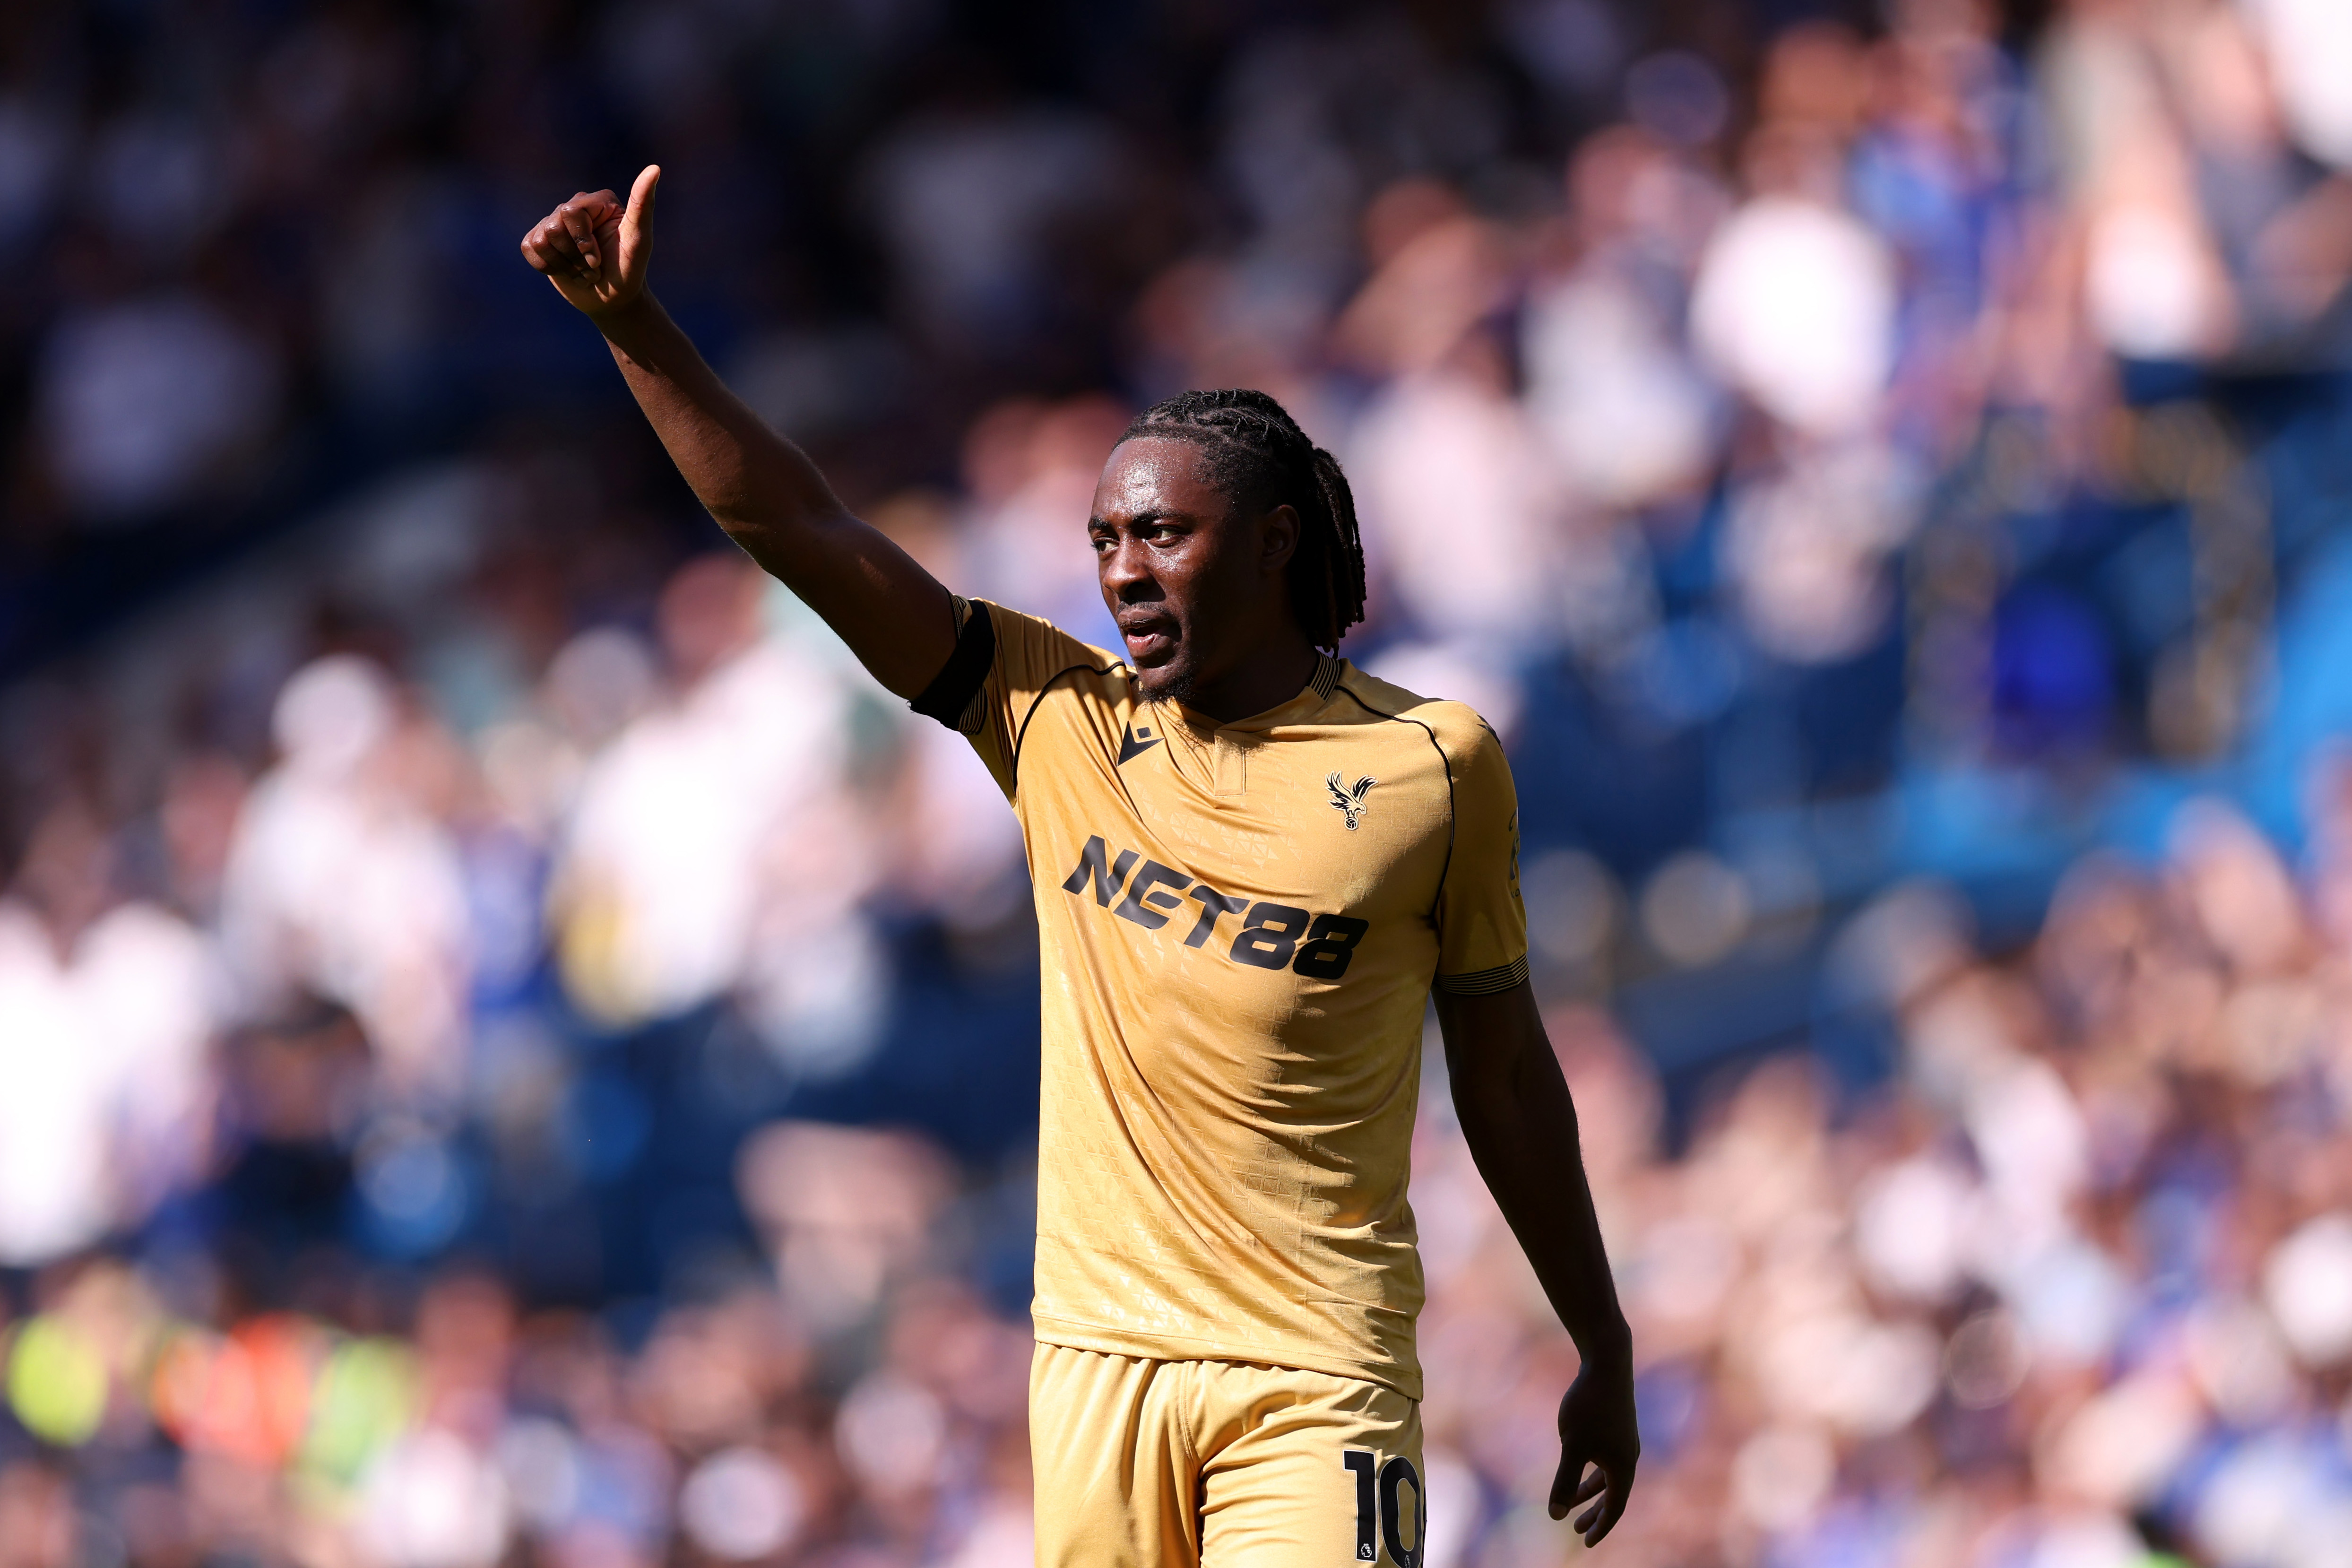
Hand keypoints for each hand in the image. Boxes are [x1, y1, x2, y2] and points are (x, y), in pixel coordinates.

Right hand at [521, 164, 659, 317]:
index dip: (582, 242)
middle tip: (593, 270)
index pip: (571, 212)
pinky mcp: (539, 239)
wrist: (614, 300)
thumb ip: (643, 204)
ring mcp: (554, 223)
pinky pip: (530, 248)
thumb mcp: (639, 239)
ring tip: (584, 273)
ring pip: (541, 240)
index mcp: (598, 201)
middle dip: (574, 257)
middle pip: (554, 227)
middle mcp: (574, 207)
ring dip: (565, 266)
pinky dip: (548, 267)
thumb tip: (654, 168)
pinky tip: (567, 271)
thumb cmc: (630, 269)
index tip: (598, 261)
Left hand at [1550, 1351, 1637, 1546]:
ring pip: (1609, 1475)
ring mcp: (1624, 1440)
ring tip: (1571, 1501)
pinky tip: (1577, 1463)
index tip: (1587, 1543)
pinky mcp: (1617, 1425)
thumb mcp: (1572, 1446)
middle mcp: (1629, 1456)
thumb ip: (1564, 1481)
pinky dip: (1593, 1470)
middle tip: (1578, 1529)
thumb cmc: (1589, 1405)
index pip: (1615, 1508)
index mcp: (1623, 1467)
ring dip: (1591, 1491)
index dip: (1600, 1527)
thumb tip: (1555, 1516)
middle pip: (1614, 1495)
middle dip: (1595, 1514)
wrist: (1607, 1362)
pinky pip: (1607, 1458)